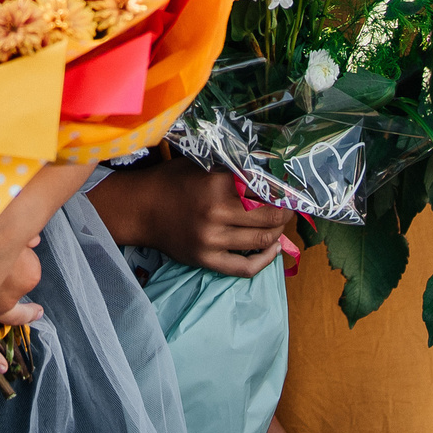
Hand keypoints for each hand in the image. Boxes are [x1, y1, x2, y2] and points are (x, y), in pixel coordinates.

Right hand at [90, 156, 293, 277]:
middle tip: (289, 207)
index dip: (283, 191)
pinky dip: (265, 260)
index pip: (264, 189)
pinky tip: (273, 250)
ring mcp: (211, 240)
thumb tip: (270, 173)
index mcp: (217, 184)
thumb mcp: (202, 165)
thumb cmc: (173, 182)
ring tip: (279, 225)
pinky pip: (245, 267)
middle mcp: (216, 213)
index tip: (291, 190)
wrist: (142, 208)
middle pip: (269, 216)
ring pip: (262, 241)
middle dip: (286, 212)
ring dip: (278, 233)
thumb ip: (232, 170)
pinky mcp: (206, 260)